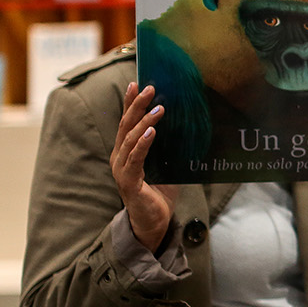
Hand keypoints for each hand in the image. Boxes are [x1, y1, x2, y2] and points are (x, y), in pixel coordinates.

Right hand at [112, 81, 182, 252]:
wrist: (154, 223)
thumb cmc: (160, 194)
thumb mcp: (167, 165)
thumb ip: (170, 147)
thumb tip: (187, 126)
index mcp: (126, 152)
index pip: (127, 123)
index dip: (130, 103)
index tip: (136, 83)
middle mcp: (120, 158)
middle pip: (126, 126)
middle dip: (137, 105)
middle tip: (149, 88)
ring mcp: (122, 170)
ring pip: (130, 139)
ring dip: (144, 121)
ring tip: (159, 108)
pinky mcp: (129, 182)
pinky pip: (135, 159)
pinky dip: (143, 143)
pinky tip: (152, 131)